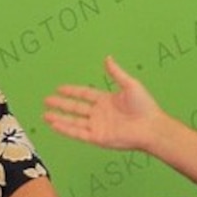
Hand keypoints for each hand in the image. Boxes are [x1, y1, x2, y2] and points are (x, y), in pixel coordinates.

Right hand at [44, 56, 162, 150]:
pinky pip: (78, 133)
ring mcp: (98, 126)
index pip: (84, 94)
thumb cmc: (145, 106)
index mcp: (106, 100)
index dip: (72, 91)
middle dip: (60, 104)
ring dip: (59, 118)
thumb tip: (108, 58)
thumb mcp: (130, 84)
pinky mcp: (98, 138)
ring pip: (73, 121)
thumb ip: (116, 72)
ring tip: (45, 115)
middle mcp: (99, 114)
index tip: (59, 88)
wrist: (151, 126)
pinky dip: (66, 129)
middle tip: (46, 100)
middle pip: (75, 108)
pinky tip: (55, 124)